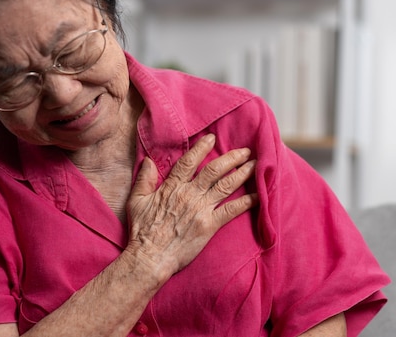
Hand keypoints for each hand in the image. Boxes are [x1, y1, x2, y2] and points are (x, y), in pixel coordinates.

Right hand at [125, 134, 257, 279]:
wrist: (150, 257)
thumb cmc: (142, 231)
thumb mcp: (136, 201)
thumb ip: (144, 179)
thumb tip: (149, 161)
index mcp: (172, 187)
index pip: (189, 162)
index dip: (202, 148)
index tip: (212, 138)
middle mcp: (190, 194)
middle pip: (214, 170)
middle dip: (231, 158)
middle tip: (245, 150)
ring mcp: (201, 209)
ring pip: (226, 185)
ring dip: (242, 173)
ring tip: (255, 164)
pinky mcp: (210, 225)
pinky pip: (232, 210)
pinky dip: (247, 202)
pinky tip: (259, 195)